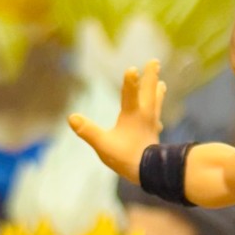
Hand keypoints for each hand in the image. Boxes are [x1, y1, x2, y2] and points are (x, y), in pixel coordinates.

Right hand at [69, 58, 165, 181]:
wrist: (151, 173)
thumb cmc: (126, 158)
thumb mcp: (103, 145)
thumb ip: (87, 131)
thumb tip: (72, 117)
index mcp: (132, 115)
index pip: (130, 94)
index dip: (130, 81)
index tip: (133, 68)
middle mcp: (145, 115)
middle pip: (149, 91)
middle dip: (151, 76)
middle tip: (154, 61)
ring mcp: (151, 124)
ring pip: (156, 102)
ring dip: (158, 91)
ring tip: (163, 83)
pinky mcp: (154, 133)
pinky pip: (157, 117)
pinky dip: (157, 110)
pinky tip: (157, 116)